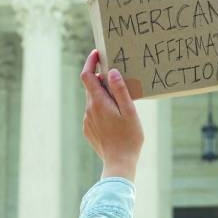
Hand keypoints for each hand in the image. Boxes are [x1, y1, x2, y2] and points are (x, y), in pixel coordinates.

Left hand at [80, 49, 143, 180]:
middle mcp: (89, 110)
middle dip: (100, 78)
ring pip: (93, 101)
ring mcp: (87, 121)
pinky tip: (116, 117)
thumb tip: (112, 72)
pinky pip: (94, 114)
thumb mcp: (130, 111)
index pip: (87, 75)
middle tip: (116, 74)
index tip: (97, 53)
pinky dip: (102, 109)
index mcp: (98, 102)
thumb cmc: (129, 137)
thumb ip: (120, 90)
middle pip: (90, 87)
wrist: (119, 163)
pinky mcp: (89, 130)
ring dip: (103, 95)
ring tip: (120, 99)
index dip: (90, 62)